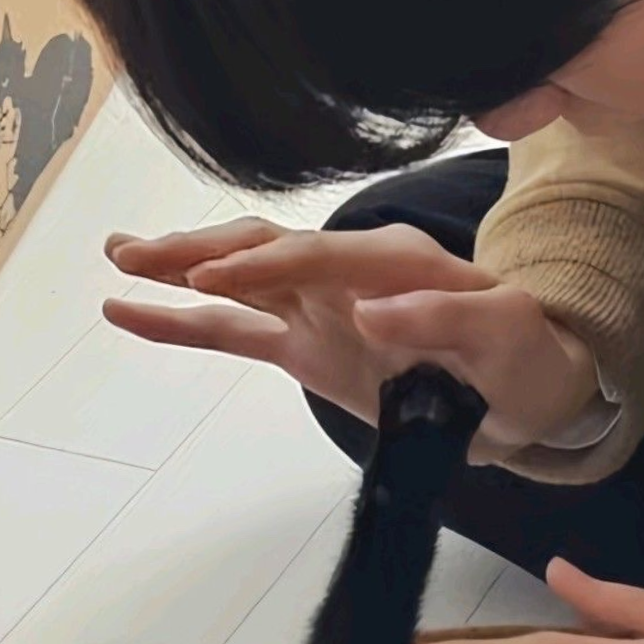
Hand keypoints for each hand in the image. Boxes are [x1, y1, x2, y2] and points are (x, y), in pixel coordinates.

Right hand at [102, 218, 600, 460]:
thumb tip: (370, 312)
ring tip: (118, 259)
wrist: (526, 393)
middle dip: (198, 251)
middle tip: (132, 253)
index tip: (208, 278)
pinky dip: (187, 324)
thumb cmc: (524, 356)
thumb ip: (444, 319)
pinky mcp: (310, 345)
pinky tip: (135, 315)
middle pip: (262, 250)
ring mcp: (323, 309)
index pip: (317, 253)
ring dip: (179, 271)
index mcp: (397, 260)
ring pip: (238, 282)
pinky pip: (239, 331)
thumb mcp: (506, 334)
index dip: (261, 264)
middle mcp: (350, 273)